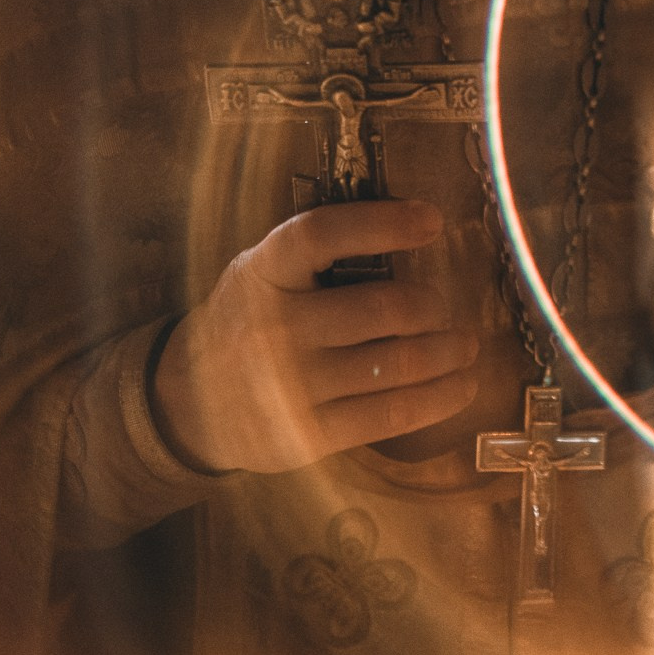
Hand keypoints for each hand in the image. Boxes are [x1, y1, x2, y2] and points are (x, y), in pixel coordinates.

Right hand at [151, 200, 479, 473]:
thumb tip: (411, 230)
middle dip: (433, 308)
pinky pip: (393, 414)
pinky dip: (441, 398)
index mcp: (262, 273)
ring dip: (449, 352)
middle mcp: (274, 327)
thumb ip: (314, 258)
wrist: (187, 404)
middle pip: (384, 308)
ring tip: (466, 346)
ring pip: (399, 363)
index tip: (432, 220)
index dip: (381, 223)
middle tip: (447, 311)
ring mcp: (292, 385)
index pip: (321, 234)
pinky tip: (462, 386)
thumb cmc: (247, 324)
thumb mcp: (260, 277)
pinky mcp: (310, 434)